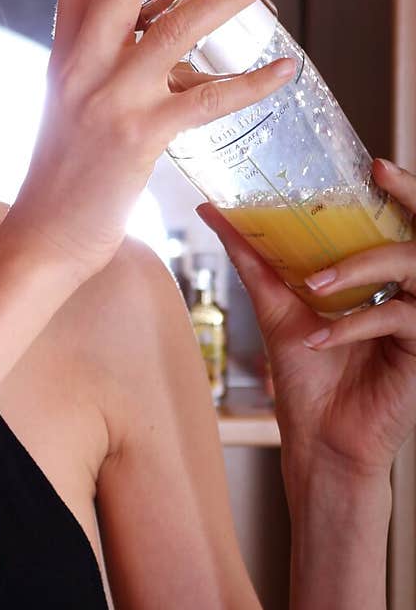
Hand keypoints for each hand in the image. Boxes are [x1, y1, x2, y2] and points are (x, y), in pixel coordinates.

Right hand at [4, 0, 297, 283]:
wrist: (42, 240)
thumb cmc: (63, 182)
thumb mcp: (70, 109)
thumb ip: (103, 69)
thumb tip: (162, 38)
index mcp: (61, 57)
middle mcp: (80, 69)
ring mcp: (109, 101)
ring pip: (176, 27)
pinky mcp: (138, 139)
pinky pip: (206, 99)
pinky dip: (250, 82)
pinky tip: (282, 70)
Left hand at [197, 157, 415, 476]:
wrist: (319, 441)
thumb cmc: (307, 379)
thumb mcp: (277, 308)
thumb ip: (254, 259)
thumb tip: (214, 212)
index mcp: (382, 277)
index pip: (402, 222)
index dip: (403, 190)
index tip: (374, 167)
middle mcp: (409, 292)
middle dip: (409, 199)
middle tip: (381, 178)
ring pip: (415, 266)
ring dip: (363, 267)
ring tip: (316, 286)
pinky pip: (400, 317)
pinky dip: (354, 324)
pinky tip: (318, 339)